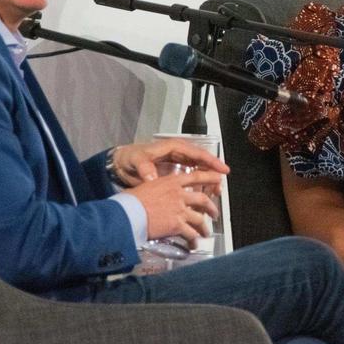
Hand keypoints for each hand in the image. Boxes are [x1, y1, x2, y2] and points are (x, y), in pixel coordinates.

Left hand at [111, 139, 228, 193]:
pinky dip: (198, 185)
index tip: (221, 169)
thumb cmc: (130, 158)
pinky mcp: (174, 172)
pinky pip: (191, 177)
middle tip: (220, 187)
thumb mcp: (136, 160)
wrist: (121, 163)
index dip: (211, 161)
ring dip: (207, 180)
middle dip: (213, 173)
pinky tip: (202, 195)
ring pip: (198, 170)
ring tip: (215, 193)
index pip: (197, 153)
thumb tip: (153, 178)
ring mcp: (177, 162)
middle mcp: (178, 154)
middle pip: (202, 162)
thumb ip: (145, 168)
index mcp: (173, 147)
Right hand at [130, 170, 222, 242]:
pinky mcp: (177, 225)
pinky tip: (193, 244)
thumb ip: (159, 188)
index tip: (218, 179)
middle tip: (214, 212)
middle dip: (211, 207)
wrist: (128, 213)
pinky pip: (191, 234)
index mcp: (172, 181)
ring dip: (204, 227)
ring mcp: (179, 210)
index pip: (197, 177)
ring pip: (200, 218)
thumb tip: (158, 192)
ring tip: (206, 232)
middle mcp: (179, 194)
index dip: (210, 177)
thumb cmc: (131, 200)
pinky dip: (194, 240)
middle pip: (203, 199)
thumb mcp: (147, 186)